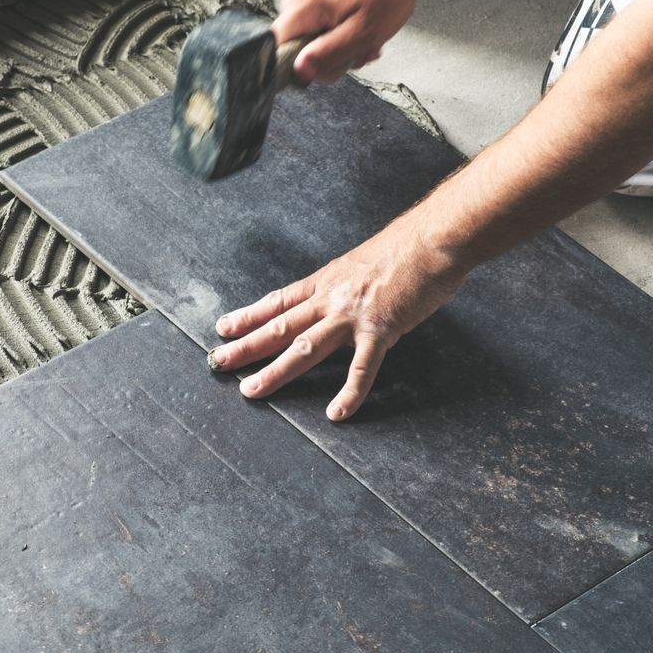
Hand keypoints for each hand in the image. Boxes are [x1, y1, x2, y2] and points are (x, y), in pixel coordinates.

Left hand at [208, 219, 467, 419]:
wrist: (435, 238)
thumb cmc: (407, 248)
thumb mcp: (362, 264)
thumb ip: (347, 286)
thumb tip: (340, 301)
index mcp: (327, 281)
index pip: (278, 301)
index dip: (249, 315)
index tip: (223, 328)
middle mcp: (331, 298)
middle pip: (279, 325)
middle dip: (245, 345)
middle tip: (217, 362)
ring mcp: (353, 314)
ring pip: (303, 347)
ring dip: (275, 371)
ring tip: (251, 390)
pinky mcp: (381, 329)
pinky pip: (361, 368)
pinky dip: (349, 393)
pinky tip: (337, 413)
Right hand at [273, 0, 423, 82]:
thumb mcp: (363, 32)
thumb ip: (329, 53)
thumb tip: (301, 70)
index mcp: (303, 8)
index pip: (278, 52)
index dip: (302, 68)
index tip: (329, 65)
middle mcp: (295, 4)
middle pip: (294, 53)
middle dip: (328, 61)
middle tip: (354, 51)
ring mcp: (302, 4)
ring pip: (307, 48)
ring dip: (337, 53)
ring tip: (359, 41)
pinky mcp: (311, 7)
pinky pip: (315, 37)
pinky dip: (338, 42)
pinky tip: (355, 35)